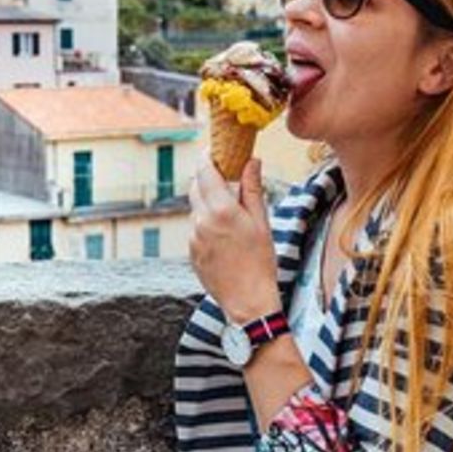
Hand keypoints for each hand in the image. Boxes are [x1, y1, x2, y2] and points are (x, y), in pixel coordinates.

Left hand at [188, 155, 281, 324]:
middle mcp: (201, 221)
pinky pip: (195, 228)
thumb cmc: (261, 262)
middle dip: (206, 178)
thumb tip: (252, 161)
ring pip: (195, 208)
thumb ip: (252, 189)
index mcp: (221, 210)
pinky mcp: (190, 251)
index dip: (206, 157)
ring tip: (229, 212)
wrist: (248, 301)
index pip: (205, 172)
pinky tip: (224, 234)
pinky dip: (205, 222)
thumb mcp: (261, 222)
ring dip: (207, 202)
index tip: (212, 150)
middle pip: (195, 187)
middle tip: (223, 175)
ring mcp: (193, 237)